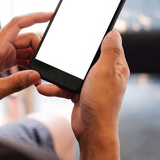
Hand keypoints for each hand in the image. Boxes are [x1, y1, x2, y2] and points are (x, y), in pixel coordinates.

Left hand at [0, 12, 51, 105]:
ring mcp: (2, 53)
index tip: (50, 15)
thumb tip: (37, 75)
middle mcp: (0, 46)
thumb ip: (16, 83)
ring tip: (39, 74)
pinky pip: (21, 57)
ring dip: (35, 58)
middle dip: (38, 48)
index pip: (18, 24)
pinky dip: (29, 64)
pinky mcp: (3, 60)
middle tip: (44, 66)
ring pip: (25, 48)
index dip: (35, 16)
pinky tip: (33, 76)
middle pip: (26, 37)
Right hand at [36, 31, 128, 159]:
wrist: (91, 131)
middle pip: (87, 57)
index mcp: (116, 67)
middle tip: (60, 46)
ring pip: (72, 72)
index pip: (109, 45)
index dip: (98, 36)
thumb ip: (109, 51)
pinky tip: (43, 88)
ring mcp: (91, 84)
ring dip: (59, 74)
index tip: (86, 28)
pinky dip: (55, 88)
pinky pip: (65, 86)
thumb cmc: (101, 102)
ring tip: (46, 70)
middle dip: (73, 55)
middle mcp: (105, 74)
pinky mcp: (79, 94)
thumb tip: (114, 33)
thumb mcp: (105, 71)